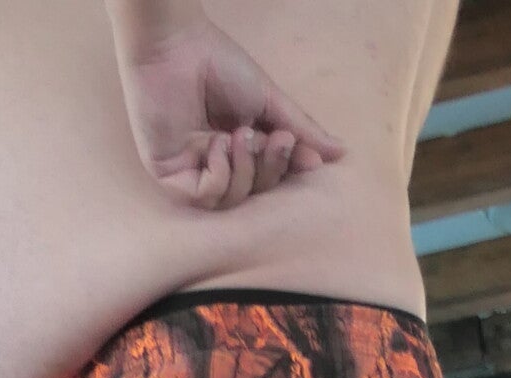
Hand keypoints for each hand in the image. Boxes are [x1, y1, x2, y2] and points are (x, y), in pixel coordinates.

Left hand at [120, 16, 343, 209]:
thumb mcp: (269, 101)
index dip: (287, 169)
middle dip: (269, 168)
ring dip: (245, 170)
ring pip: (231, 200)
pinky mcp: (168, 174)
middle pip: (254, 192)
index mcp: (237, 146)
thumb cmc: (218, 63)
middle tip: (274, 139)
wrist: (176, 44)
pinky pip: (205, 196)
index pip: (269, 175)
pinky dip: (220, 175)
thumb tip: (341, 152)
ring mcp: (191, 169)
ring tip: (239, 135)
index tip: (303, 153)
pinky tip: (217, 144)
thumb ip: (302, 129)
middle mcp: (214, 161)